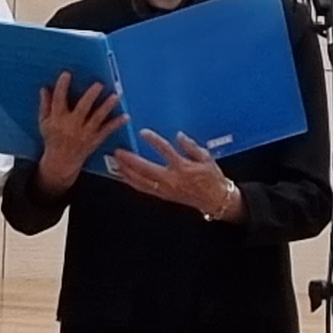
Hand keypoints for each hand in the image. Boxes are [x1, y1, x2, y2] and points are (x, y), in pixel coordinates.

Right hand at [34, 73, 125, 194]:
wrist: (61, 161)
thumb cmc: (52, 138)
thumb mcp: (44, 122)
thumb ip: (45, 105)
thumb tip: (44, 88)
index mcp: (58, 119)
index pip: (59, 100)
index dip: (62, 87)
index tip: (67, 74)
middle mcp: (72, 125)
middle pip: (82, 109)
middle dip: (90, 96)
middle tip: (99, 84)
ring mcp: (85, 133)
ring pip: (97, 118)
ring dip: (106, 107)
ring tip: (115, 96)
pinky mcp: (95, 140)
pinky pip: (106, 131)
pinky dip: (116, 124)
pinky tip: (125, 116)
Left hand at [109, 130, 243, 221]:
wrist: (216, 199)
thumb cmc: (212, 178)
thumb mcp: (206, 158)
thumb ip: (191, 146)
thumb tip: (179, 136)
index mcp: (183, 167)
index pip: (165, 151)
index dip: (153, 140)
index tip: (143, 132)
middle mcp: (172, 179)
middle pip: (146, 169)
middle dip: (130, 161)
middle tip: (118, 152)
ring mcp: (166, 189)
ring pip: (141, 182)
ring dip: (127, 173)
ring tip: (116, 164)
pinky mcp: (164, 195)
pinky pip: (144, 189)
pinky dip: (132, 183)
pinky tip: (125, 177)